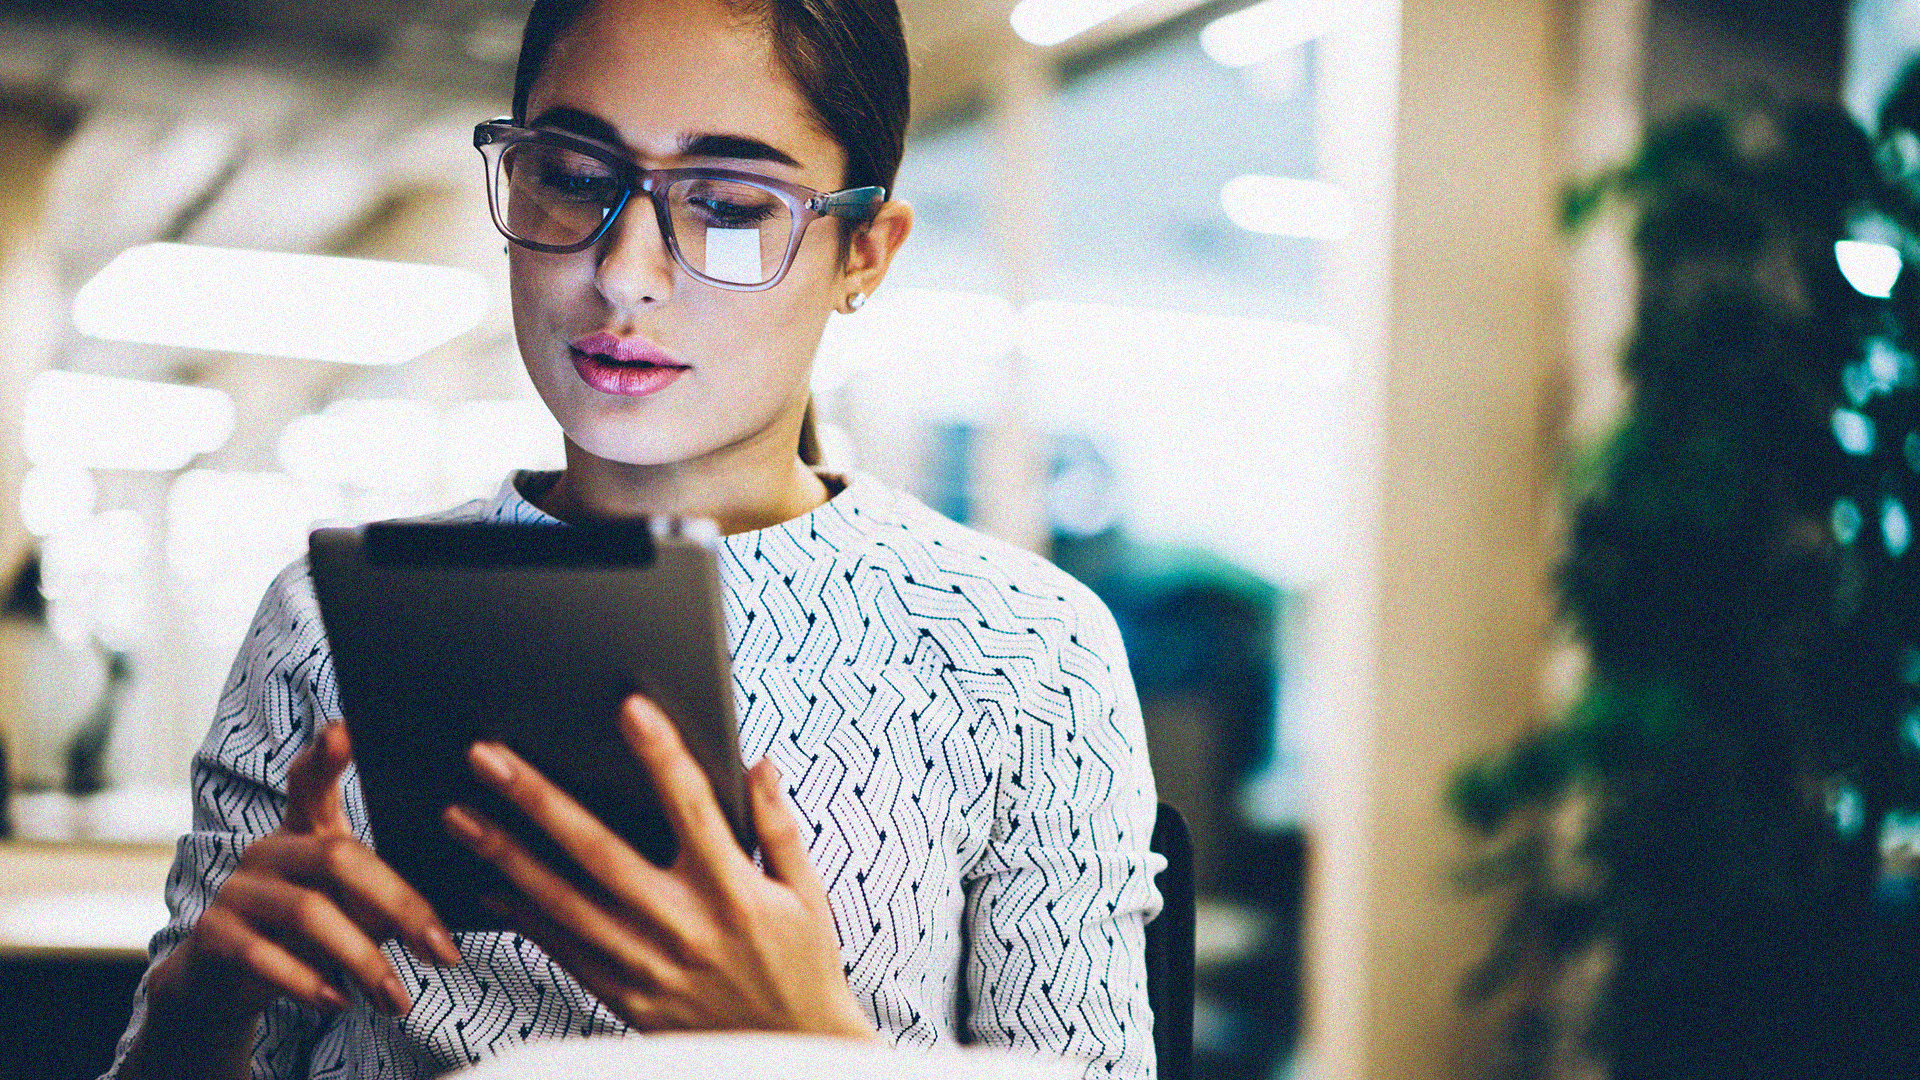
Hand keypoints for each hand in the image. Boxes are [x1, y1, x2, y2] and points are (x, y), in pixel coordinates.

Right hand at [151, 722, 461, 1025]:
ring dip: (363, 960)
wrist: (227, 980)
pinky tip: (339, 1001)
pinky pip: (263, 955)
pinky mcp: (213, 933)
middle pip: (340, 856)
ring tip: (397, 999)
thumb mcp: (353, 905)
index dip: (325, 754)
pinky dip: (307, 982)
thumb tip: (452, 906)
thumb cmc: (312, 931)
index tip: (345, 728)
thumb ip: (386, 891)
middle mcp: (269, 847)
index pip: (311, 779)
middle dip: (400, 906)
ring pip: (308, 911)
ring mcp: (237, 888)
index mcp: (305, 828)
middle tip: (443, 952)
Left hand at [443, 694, 872, 1038]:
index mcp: (734, 891)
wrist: (791, 1054)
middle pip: (599, 851)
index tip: (630, 709)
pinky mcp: (628, 1000)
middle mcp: (685, 927)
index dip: (661, 755)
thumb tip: (758, 764)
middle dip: (538, 800)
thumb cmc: (803, 966)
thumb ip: (777, 826)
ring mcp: (650, 967)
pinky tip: (490, 886)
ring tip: (461, 816)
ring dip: (506, 856)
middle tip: (489, 758)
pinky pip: (564, 953)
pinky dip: (524, 918)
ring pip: (564, 903)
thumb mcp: (807, 893)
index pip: (691, 808)